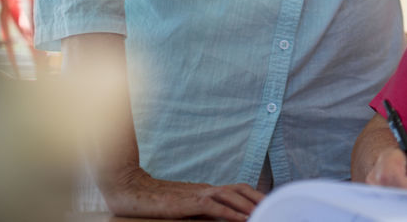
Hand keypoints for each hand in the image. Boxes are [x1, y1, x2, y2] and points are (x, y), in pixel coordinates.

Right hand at [100, 163, 263, 221]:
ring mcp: (198, 193)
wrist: (130, 189)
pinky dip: (233, 213)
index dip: (253, 195)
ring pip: (232, 195)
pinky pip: (216, 207)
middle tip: (276, 206)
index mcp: (204, 189)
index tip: (267, 203)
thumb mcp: (181, 206)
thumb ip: (199, 210)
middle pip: (240, 188)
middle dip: (259, 198)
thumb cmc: (153, 200)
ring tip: (266, 213)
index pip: (236, 189)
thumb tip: (216, 218)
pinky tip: (244, 219)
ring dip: (251, 205)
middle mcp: (205, 188)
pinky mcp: (189, 202)